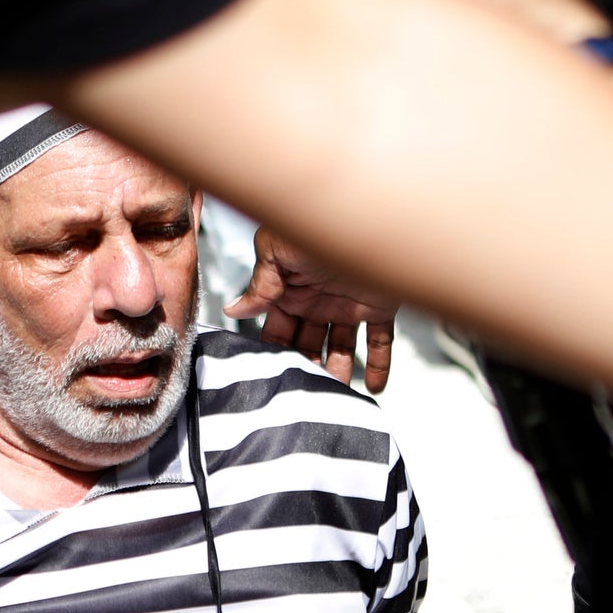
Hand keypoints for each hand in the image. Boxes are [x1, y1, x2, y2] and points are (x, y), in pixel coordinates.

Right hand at [226, 225, 401, 390]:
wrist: (369, 214)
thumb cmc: (318, 222)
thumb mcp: (276, 251)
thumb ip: (259, 286)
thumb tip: (233, 310)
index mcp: (289, 288)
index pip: (278, 330)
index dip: (275, 352)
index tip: (272, 378)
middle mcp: (317, 299)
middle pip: (308, 343)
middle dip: (307, 369)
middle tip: (305, 395)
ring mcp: (348, 303)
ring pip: (342, 347)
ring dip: (339, 372)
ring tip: (337, 398)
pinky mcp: (379, 306)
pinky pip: (380, 340)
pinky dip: (379, 364)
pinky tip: (375, 387)